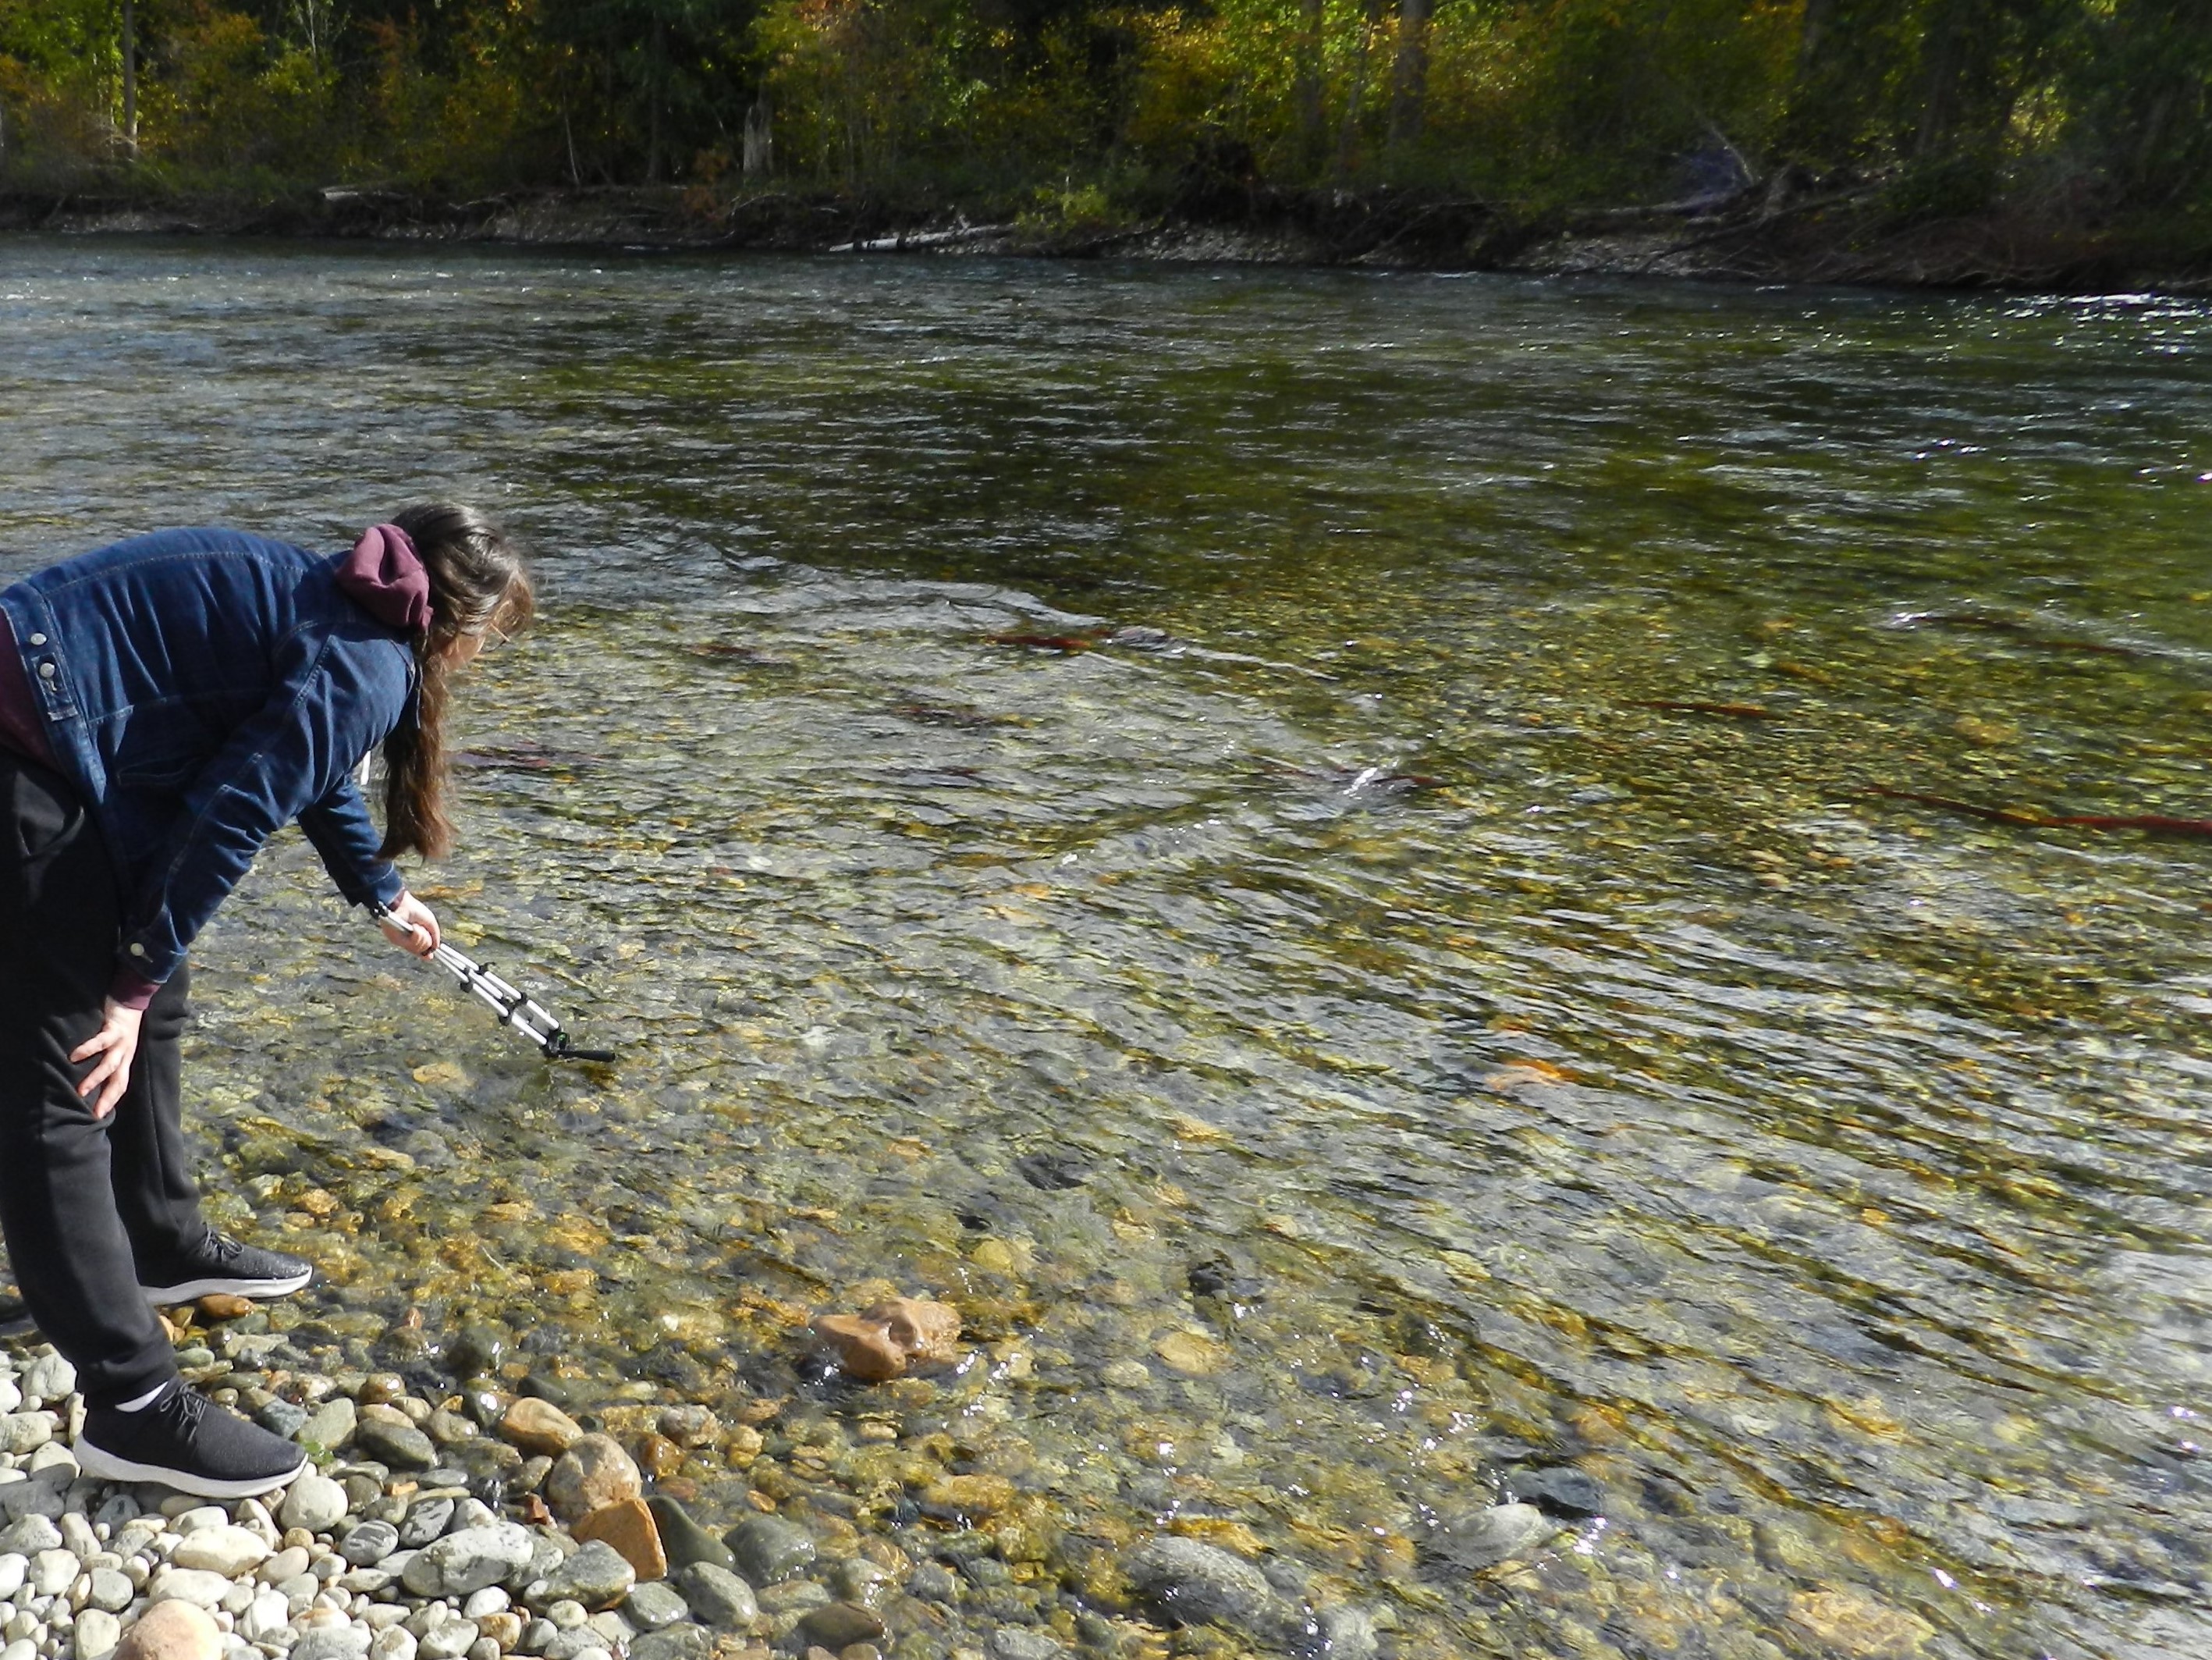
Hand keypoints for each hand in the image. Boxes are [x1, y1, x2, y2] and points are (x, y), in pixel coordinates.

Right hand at [70, 1001, 143, 1120]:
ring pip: (110, 1065)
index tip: (99, 1116)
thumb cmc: (120, 1024)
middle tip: (93, 1113)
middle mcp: (125, 1054)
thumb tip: (89, 1074)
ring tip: (81, 1091)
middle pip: (118, 1080)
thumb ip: (106, 1057)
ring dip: (95, 1079)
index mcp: (125, 1059)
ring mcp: (121, 1043)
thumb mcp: (117, 1044)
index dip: (111, 1100)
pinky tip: (74, 1056)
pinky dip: (88, 1049)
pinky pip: (101, 1041)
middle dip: (107, 1098)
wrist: (133, 999)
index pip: (120, 1085)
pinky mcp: (114, 1029)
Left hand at [379, 891, 442, 957]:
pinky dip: (416, 935)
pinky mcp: (396, 940)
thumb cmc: (415, 910)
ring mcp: (402, 941)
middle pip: (422, 950)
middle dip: (426, 940)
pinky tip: (414, 927)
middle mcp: (408, 940)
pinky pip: (411, 946)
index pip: (420, 949)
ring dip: (422, 936)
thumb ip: (435, 935)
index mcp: (415, 935)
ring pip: (418, 949)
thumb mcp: (430, 922)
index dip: (426, 953)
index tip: (430, 957)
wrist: (402, 905)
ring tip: (417, 926)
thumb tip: (437, 947)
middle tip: (423, 929)